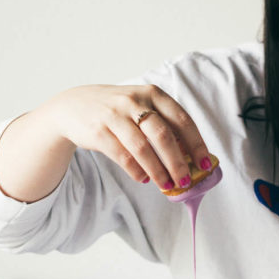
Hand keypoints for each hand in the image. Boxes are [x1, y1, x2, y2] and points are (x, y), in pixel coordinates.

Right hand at [51, 83, 213, 190]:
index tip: (204, 164)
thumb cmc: (117, 110)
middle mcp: (134, 101)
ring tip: (166, 185)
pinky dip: (136, 170)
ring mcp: (115, 115)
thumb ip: (163, 125)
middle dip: (178, 162)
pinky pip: (122, 156)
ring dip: (158, 170)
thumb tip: (188, 157)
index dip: (196, 143)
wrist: (73, 106)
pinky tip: (144, 179)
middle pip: (163, 135)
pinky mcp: (98, 131)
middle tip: (185, 181)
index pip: (181, 120)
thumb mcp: (141, 106)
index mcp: (153, 94)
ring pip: (143, 148)